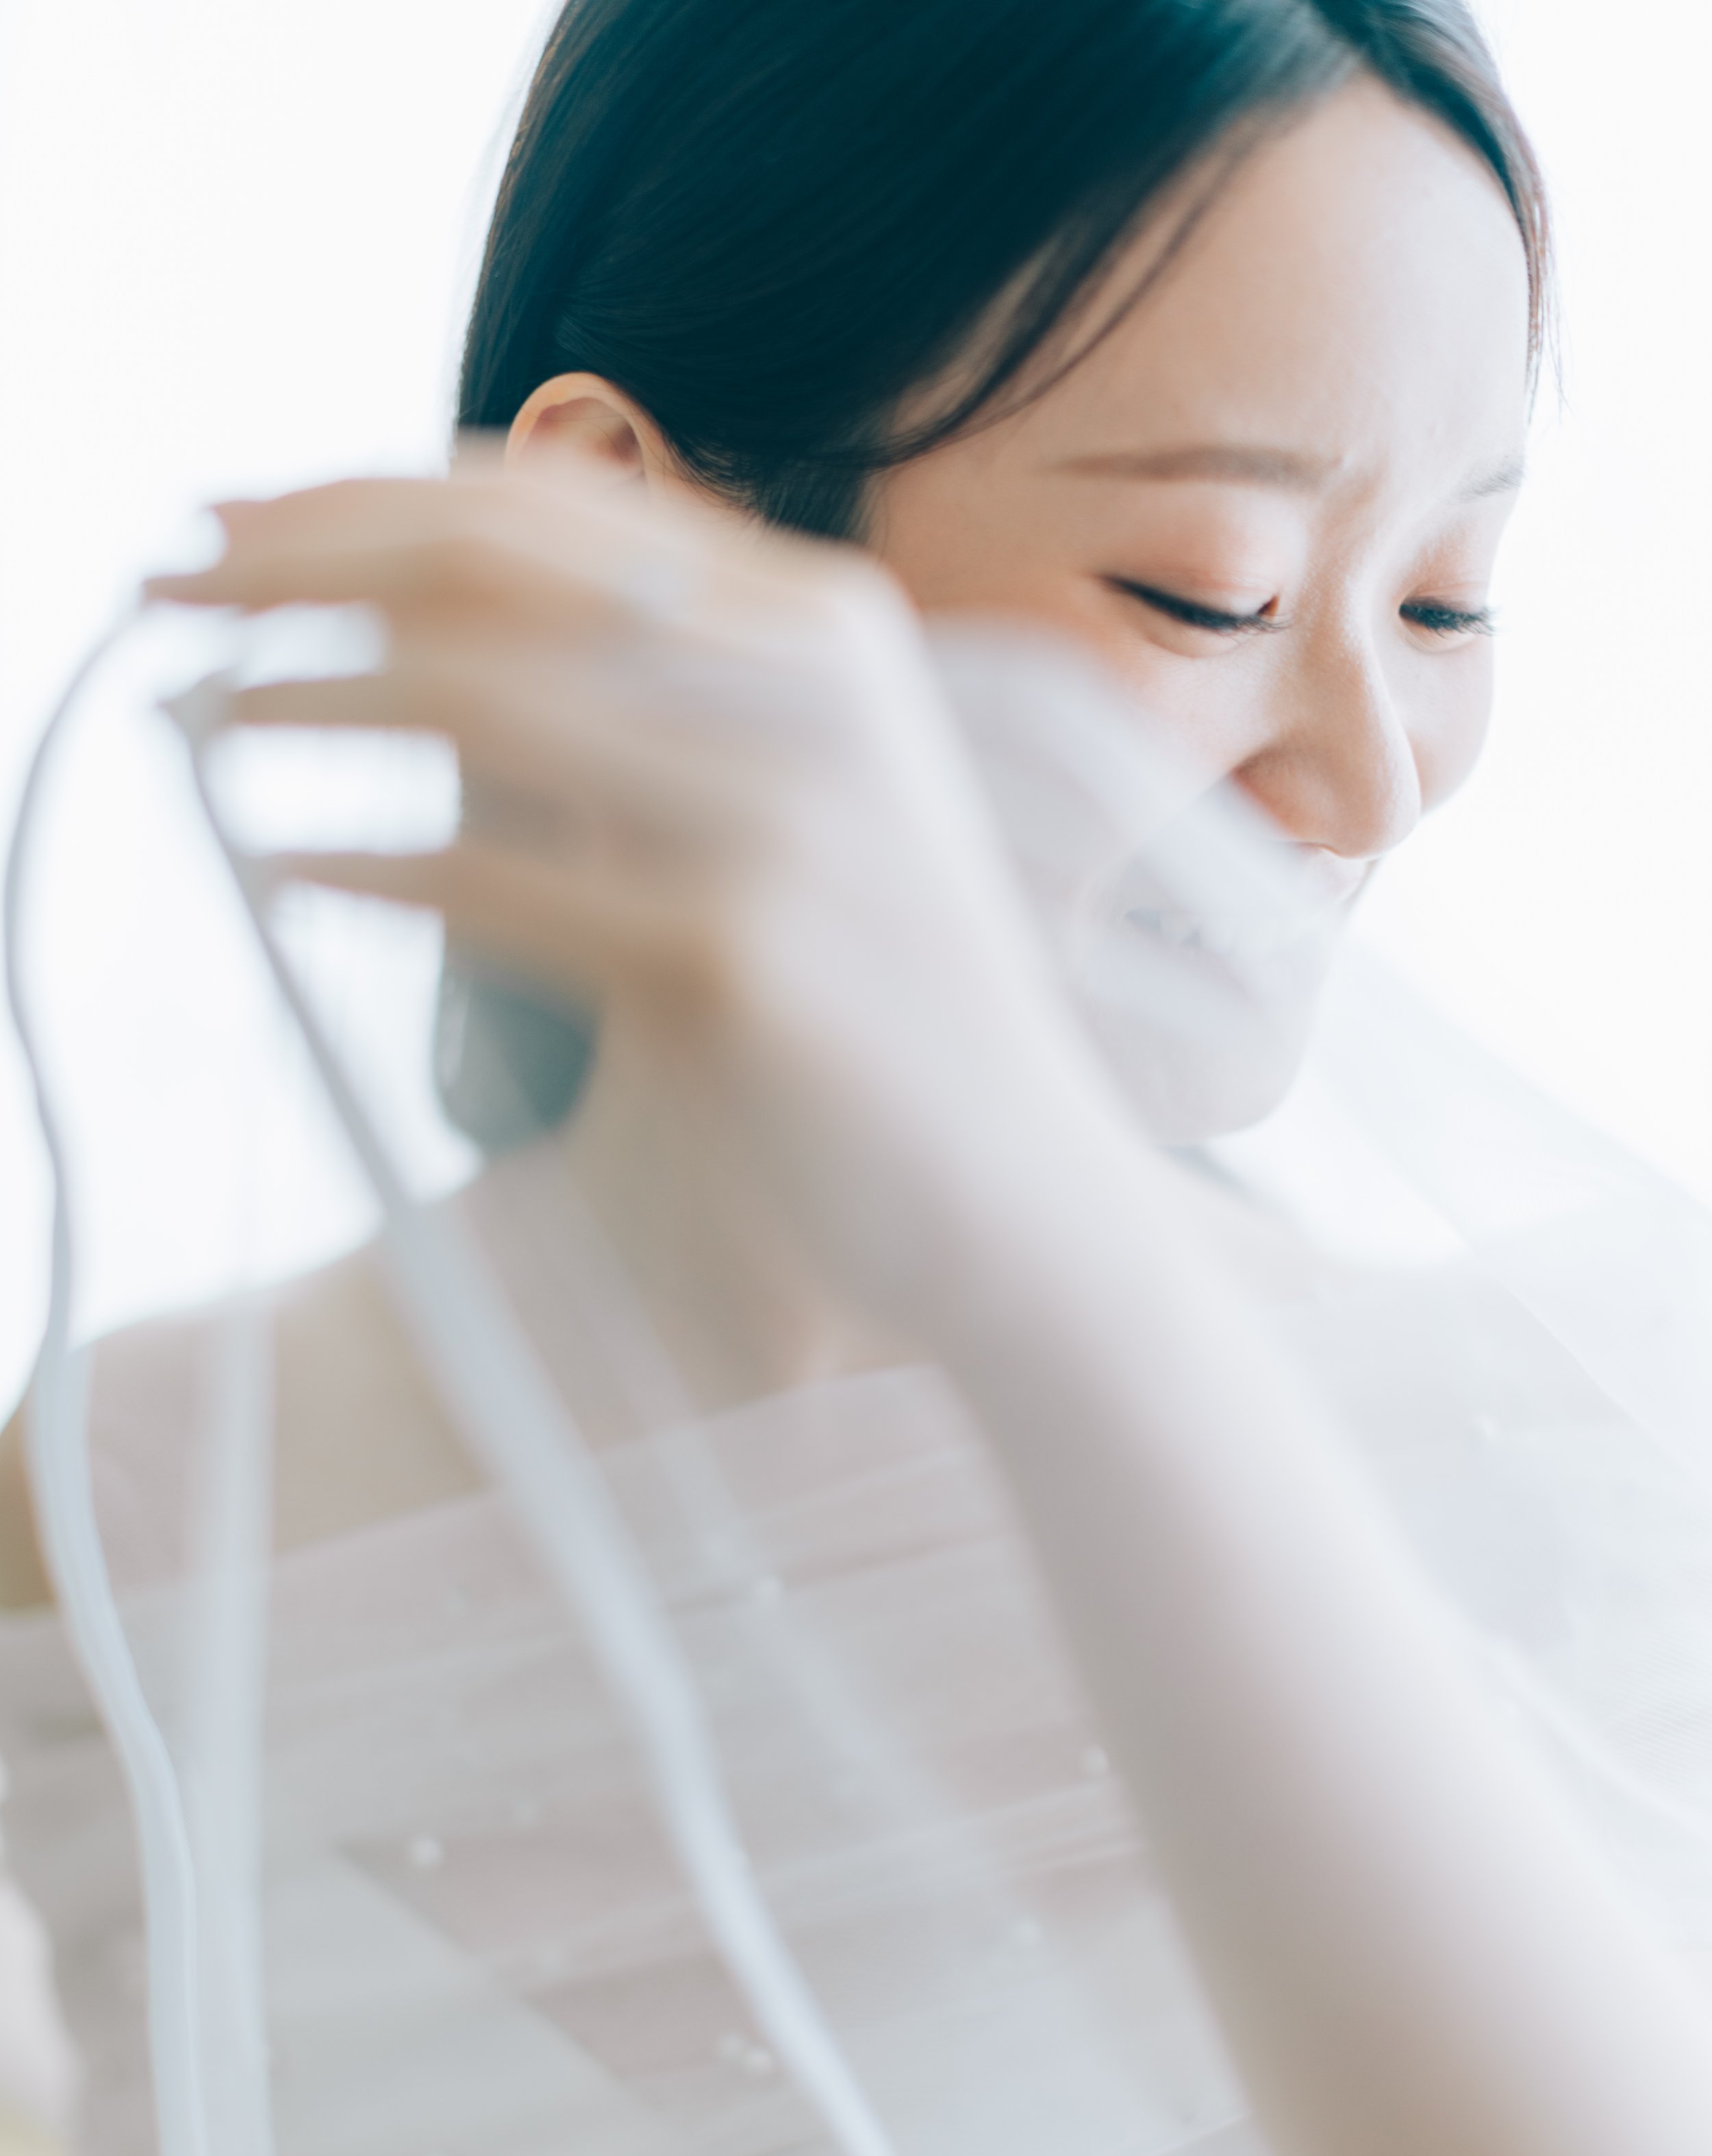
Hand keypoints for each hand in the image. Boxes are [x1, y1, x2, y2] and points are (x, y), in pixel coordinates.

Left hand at [147, 456, 1127, 1327]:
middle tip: (159, 581)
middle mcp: (814, 691)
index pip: (548, 505)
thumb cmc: (878, 1019)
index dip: (356, 495)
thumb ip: (649, 710)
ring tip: (187, 715)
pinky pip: (501, 892)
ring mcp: (784, 821)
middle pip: (497, 564)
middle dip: (298, 558)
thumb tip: (418, 633)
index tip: (226, 520)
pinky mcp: (739, 962)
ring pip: (484, 704)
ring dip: (302, 698)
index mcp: (823, 630)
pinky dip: (370, 873)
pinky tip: (278, 867)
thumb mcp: (782, 811)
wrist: (1025, 1204)